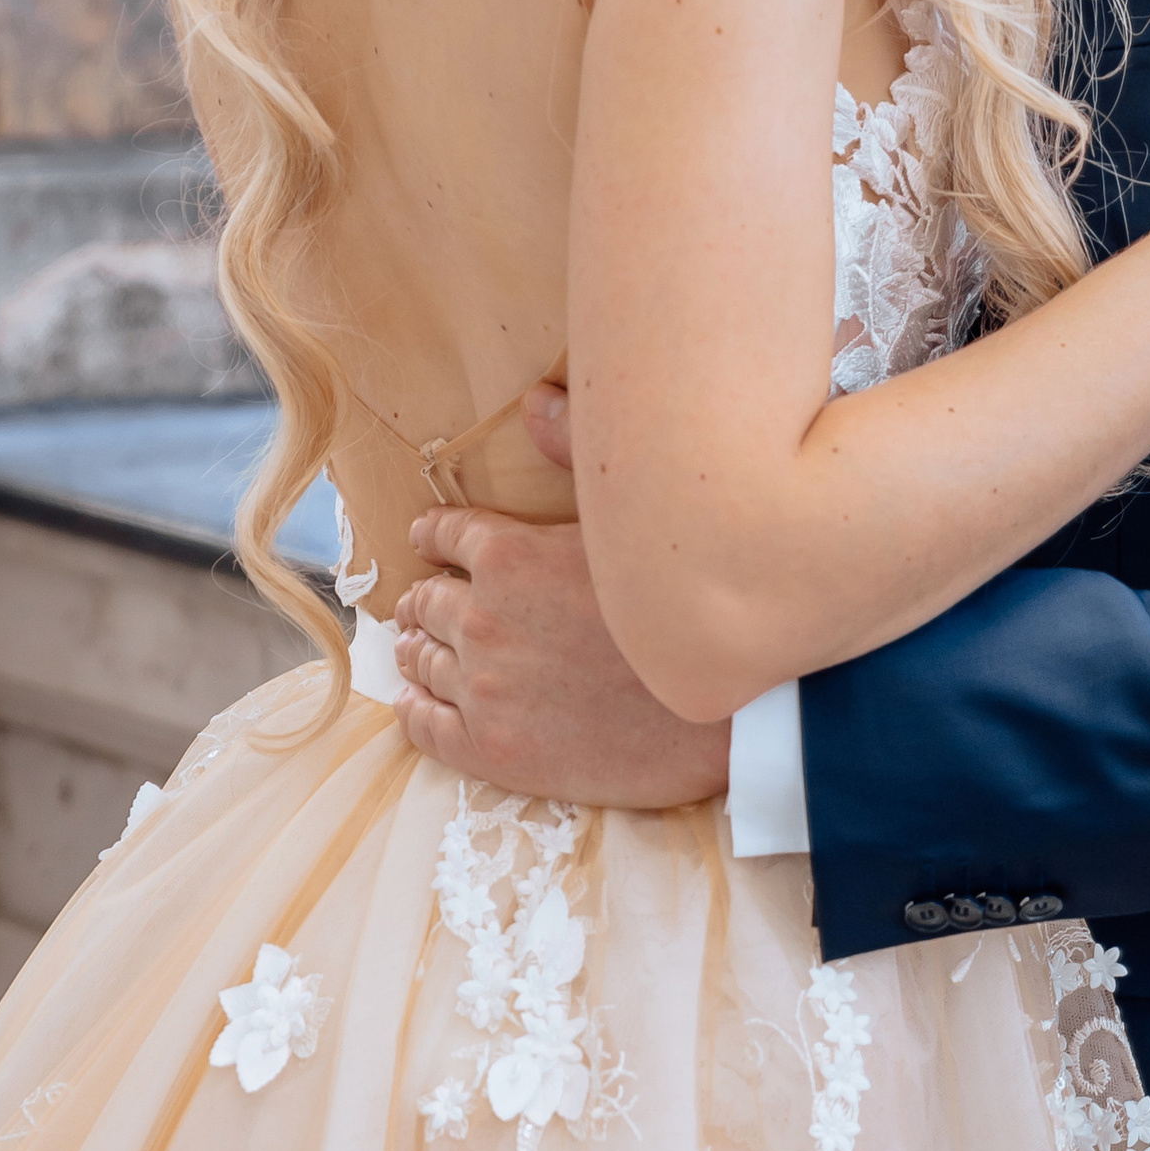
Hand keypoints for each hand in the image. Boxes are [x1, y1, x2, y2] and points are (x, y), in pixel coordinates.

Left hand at [391, 383, 732, 808]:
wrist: (733, 720)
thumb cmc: (692, 613)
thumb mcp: (634, 521)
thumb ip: (578, 454)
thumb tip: (535, 400)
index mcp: (509, 557)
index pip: (443, 536)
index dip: (437, 536)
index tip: (433, 541)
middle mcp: (483, 621)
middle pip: (425, 601)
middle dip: (427, 597)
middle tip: (427, 603)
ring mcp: (483, 690)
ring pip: (418, 661)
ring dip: (418, 649)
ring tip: (421, 649)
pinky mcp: (490, 750)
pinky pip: (423, 725)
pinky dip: (416, 708)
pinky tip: (420, 702)